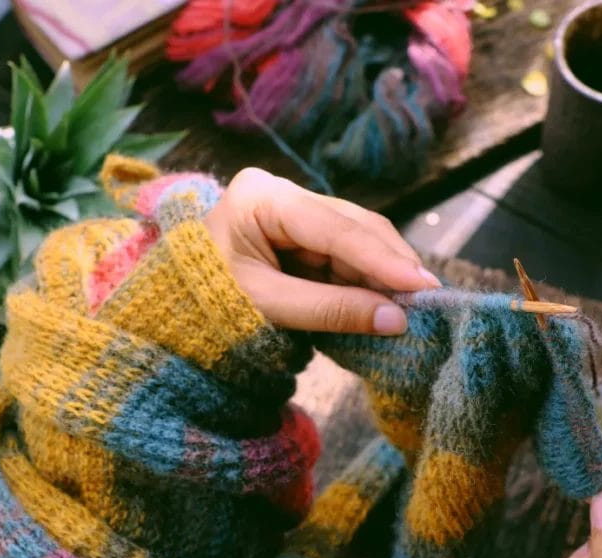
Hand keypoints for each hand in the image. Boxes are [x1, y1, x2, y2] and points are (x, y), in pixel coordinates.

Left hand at [205, 167, 439, 334]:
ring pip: (355, 239)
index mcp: (260, 197)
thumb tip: (395, 320)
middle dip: (389, 264)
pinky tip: (390, 299)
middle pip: (351, 225)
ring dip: (383, 273)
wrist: (174, 312)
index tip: (421, 285)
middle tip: (428, 298)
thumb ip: (330, 310)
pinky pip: (344, 255)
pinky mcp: (301, 235)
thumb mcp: (266, 307)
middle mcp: (281, 193)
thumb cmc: (205, 304)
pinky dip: (366, 279)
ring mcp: (293, 212)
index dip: (380, 258)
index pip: (333, 227)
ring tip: (414, 304)